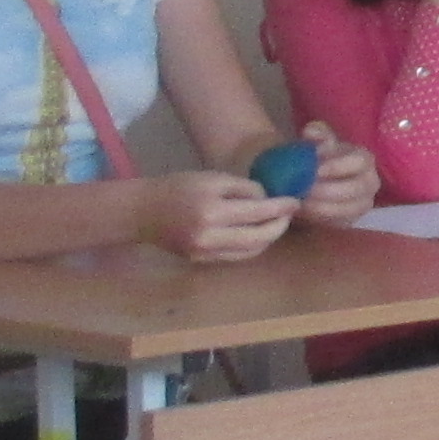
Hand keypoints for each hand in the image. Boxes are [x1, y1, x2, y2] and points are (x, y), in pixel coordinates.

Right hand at [139, 170, 295, 262]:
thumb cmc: (178, 187)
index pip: (257, 213)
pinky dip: (251, 246)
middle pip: (258, 238)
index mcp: (211, 212)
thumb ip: (243, 189)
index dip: (281, 207)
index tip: (295, 200)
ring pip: (250, 251)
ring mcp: (204, 253)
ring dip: (268, 238)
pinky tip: (257, 233)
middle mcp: (209, 237)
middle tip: (289, 214)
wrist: (142, 212)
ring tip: (276, 223)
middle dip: (279, 226)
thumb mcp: (213, 179)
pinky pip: (235, 256)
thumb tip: (270, 200)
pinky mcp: (201, 261)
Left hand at [294, 129, 382, 229]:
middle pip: (356, 188)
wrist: (311, 183)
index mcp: (364, 159)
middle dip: (328, 191)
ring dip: (323, 207)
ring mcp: (363, 204)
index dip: (338, 166)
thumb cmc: (316, 161)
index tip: (315, 170)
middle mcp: (370, 182)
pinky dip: (321, 219)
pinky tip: (304, 213)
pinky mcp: (352, 220)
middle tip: (303, 191)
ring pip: (349, 209)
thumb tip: (311, 131)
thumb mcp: (315, 144)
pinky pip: (340, 223)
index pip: (359, 162)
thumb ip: (315, 135)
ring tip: (300, 202)